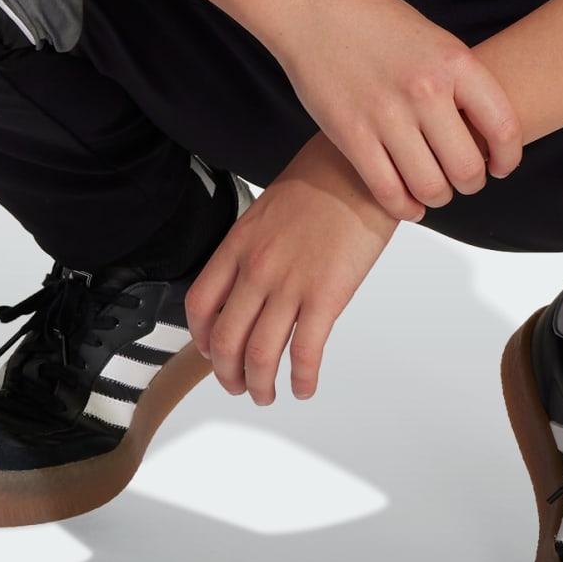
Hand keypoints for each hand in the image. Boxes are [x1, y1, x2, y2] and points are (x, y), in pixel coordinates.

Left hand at [186, 134, 397, 403]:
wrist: (362, 167)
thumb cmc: (324, 178)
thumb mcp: (270, 207)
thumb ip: (256, 245)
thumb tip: (255, 280)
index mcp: (239, 244)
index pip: (201, 305)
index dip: (201, 339)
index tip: (211, 352)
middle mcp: (257, 268)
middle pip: (225, 340)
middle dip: (228, 374)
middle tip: (239, 386)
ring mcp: (290, 284)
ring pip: (260, 355)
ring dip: (260, 385)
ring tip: (268, 394)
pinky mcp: (326, 296)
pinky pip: (305, 353)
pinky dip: (302, 379)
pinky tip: (305, 386)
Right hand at [271, 0, 521, 221]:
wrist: (315, 9)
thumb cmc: (377, 21)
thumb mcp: (434, 39)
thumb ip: (460, 81)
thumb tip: (484, 128)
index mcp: (455, 62)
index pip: (504, 127)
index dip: (508, 158)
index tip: (500, 167)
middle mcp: (426, 89)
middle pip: (467, 168)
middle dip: (471, 183)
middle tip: (464, 180)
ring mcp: (387, 114)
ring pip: (430, 187)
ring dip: (438, 197)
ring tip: (434, 190)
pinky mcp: (351, 135)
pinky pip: (388, 191)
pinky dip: (403, 207)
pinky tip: (408, 202)